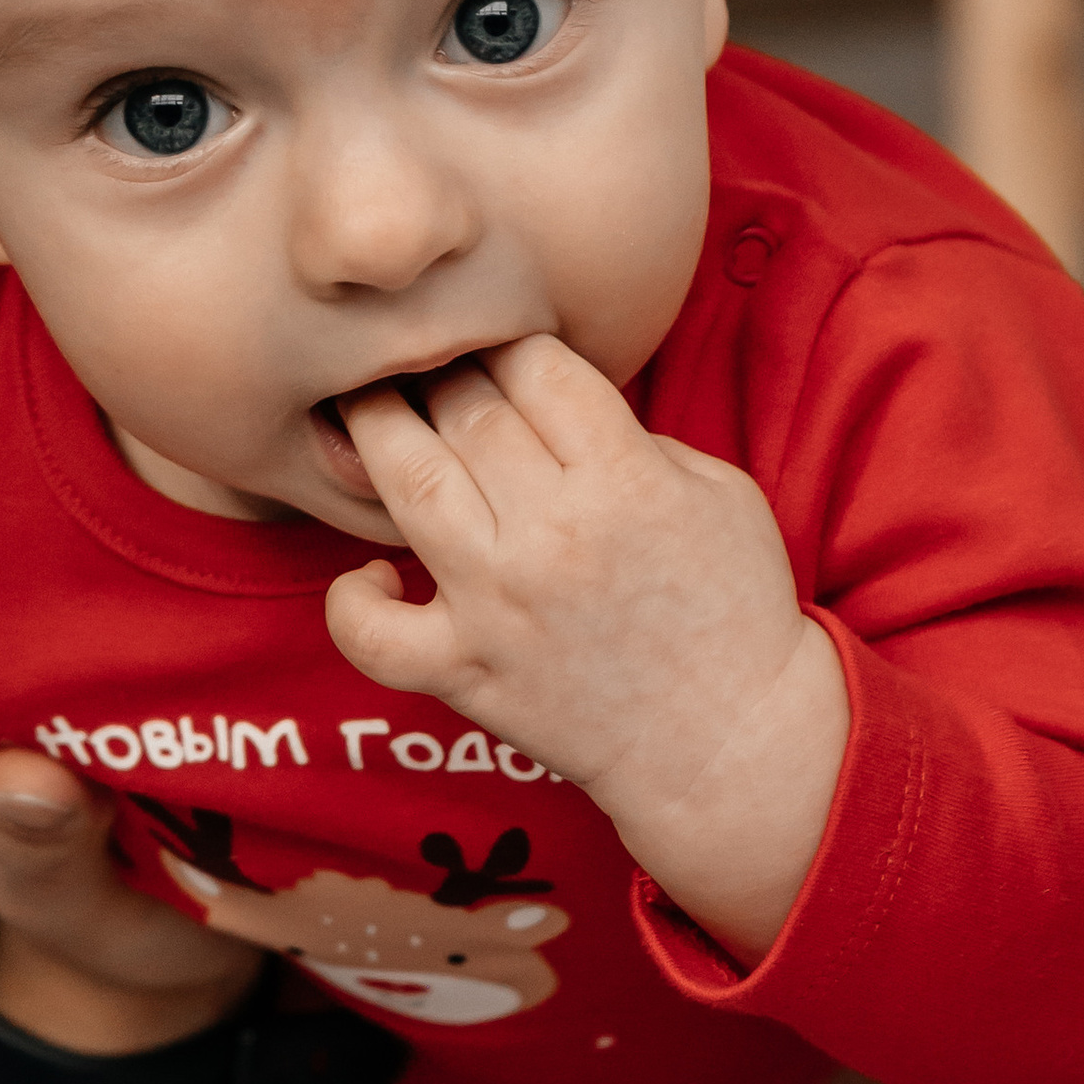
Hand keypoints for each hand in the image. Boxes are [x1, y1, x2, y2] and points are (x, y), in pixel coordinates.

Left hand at [326, 332, 849, 962]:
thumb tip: (545, 397)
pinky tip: (369, 573)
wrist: (731, 742)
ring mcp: (497, 607)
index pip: (534, 365)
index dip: (508, 340)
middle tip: (429, 364)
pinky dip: (350, 600)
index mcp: (625, 480)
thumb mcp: (718, 491)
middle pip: (463, 408)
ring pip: (404, 485)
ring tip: (366, 410)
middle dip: (442, 371)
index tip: (498, 343)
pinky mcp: (464, 673)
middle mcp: (550, 536)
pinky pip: (371, 634)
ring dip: (374, 434)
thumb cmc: (732, 607)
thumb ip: (632, 434)